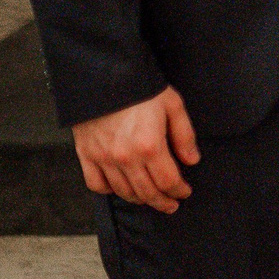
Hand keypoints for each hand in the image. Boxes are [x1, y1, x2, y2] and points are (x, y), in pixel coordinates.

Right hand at [73, 87, 199, 211]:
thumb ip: (184, 135)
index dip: (179, 191)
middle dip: (163, 201)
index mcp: (150, 146)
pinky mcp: (86, 154)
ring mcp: (104, 158)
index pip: (168, 181)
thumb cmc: (141, 88)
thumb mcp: (173, 105)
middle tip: (171, 204)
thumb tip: (191, 160)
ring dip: (140, 199)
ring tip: (150, 198)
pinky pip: (96, 184)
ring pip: (124, 192)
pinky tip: (120, 188)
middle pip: (147, 192)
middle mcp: (126, 157)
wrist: (104, 74)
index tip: (184, 192)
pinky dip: (109, 190)